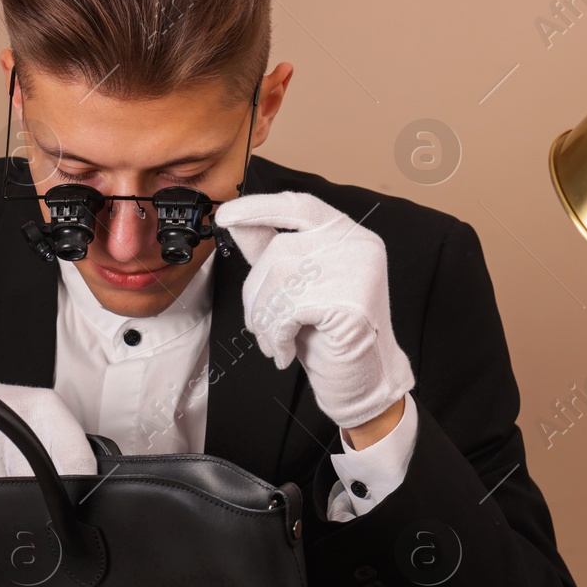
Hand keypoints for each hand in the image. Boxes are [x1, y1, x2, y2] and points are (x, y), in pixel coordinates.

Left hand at [213, 191, 414, 429]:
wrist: (361, 380)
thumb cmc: (329, 336)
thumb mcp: (293, 287)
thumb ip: (270, 251)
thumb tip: (238, 221)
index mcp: (346, 234)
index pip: (298, 206)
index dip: (258, 207)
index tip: (225, 216)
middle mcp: (357, 245)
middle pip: (280, 252)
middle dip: (256, 295)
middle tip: (259, 326)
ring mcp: (359, 271)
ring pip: (280, 281)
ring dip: (264, 321)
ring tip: (276, 342)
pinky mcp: (353, 303)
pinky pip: (290, 310)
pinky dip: (277, 337)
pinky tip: (286, 351)